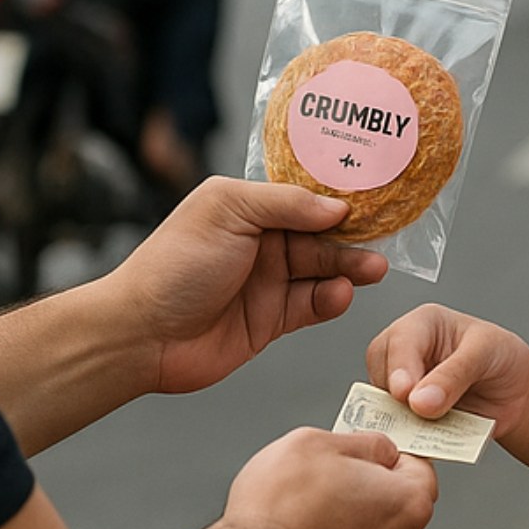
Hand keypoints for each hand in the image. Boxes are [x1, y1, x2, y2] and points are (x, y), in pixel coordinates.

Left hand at [111, 179, 386, 395]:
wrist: (143, 334)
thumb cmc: (173, 265)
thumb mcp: (229, 211)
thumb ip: (285, 204)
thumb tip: (335, 207)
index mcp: (247, 207)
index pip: (303, 196)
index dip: (337, 196)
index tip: (374, 194)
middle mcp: (260, 241)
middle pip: (320, 235)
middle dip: (353, 236)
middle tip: (385, 237)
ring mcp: (267, 282)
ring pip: (322, 270)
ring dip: (349, 268)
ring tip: (374, 269)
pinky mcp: (271, 320)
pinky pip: (311, 306)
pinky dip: (330, 300)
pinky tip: (341, 294)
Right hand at [225, 427, 437, 528]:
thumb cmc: (274, 512)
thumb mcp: (316, 442)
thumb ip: (363, 443)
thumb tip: (378, 449)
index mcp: (406, 505)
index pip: (419, 470)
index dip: (389, 457)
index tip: (370, 456)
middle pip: (394, 514)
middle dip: (366, 499)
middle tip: (325, 489)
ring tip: (303, 526)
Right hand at [365, 304, 528, 438]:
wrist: (516, 392)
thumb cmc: (501, 357)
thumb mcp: (486, 353)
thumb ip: (454, 375)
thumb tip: (420, 402)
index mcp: (422, 324)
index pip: (399, 342)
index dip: (400, 369)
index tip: (404, 394)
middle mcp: (404, 353)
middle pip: (380, 373)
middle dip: (396, 398)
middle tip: (416, 415)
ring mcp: (401, 386)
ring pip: (382, 406)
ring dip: (401, 422)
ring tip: (424, 431)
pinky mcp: (406, 416)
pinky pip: (398, 430)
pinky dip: (408, 440)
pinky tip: (424, 444)